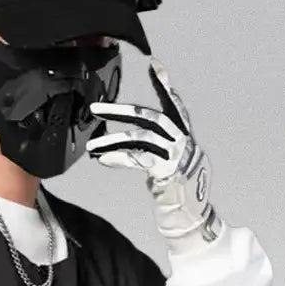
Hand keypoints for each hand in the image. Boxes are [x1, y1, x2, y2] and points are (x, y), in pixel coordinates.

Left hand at [86, 57, 223, 253]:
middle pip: (150, 117)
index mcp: (185, 137)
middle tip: (97, 108)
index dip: (164, 85)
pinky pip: (140, 159)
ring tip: (92, 145)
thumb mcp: (170, 167)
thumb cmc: (178, 195)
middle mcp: (183, 142)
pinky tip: (104, 159)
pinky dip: (120, 158)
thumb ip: (158, 151)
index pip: (174, 105)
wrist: (192, 220)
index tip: (154, 65)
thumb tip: (134, 144)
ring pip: (141, 138)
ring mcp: (178, 155)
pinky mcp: (169, 170)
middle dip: (121, 111)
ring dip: (113, 140)